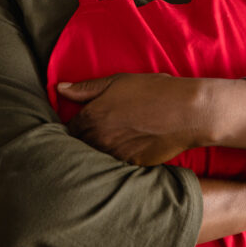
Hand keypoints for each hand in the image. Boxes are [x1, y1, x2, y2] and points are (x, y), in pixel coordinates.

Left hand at [57, 73, 204, 165]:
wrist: (186, 112)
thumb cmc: (152, 91)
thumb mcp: (117, 81)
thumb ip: (85, 88)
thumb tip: (59, 89)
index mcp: (91, 116)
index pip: (69, 130)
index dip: (75, 127)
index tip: (82, 125)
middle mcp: (98, 138)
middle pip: (79, 146)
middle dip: (84, 141)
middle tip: (99, 132)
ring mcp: (114, 154)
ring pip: (96, 157)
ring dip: (99, 151)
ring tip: (114, 141)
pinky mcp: (131, 165)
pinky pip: (116, 165)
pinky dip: (117, 159)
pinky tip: (129, 148)